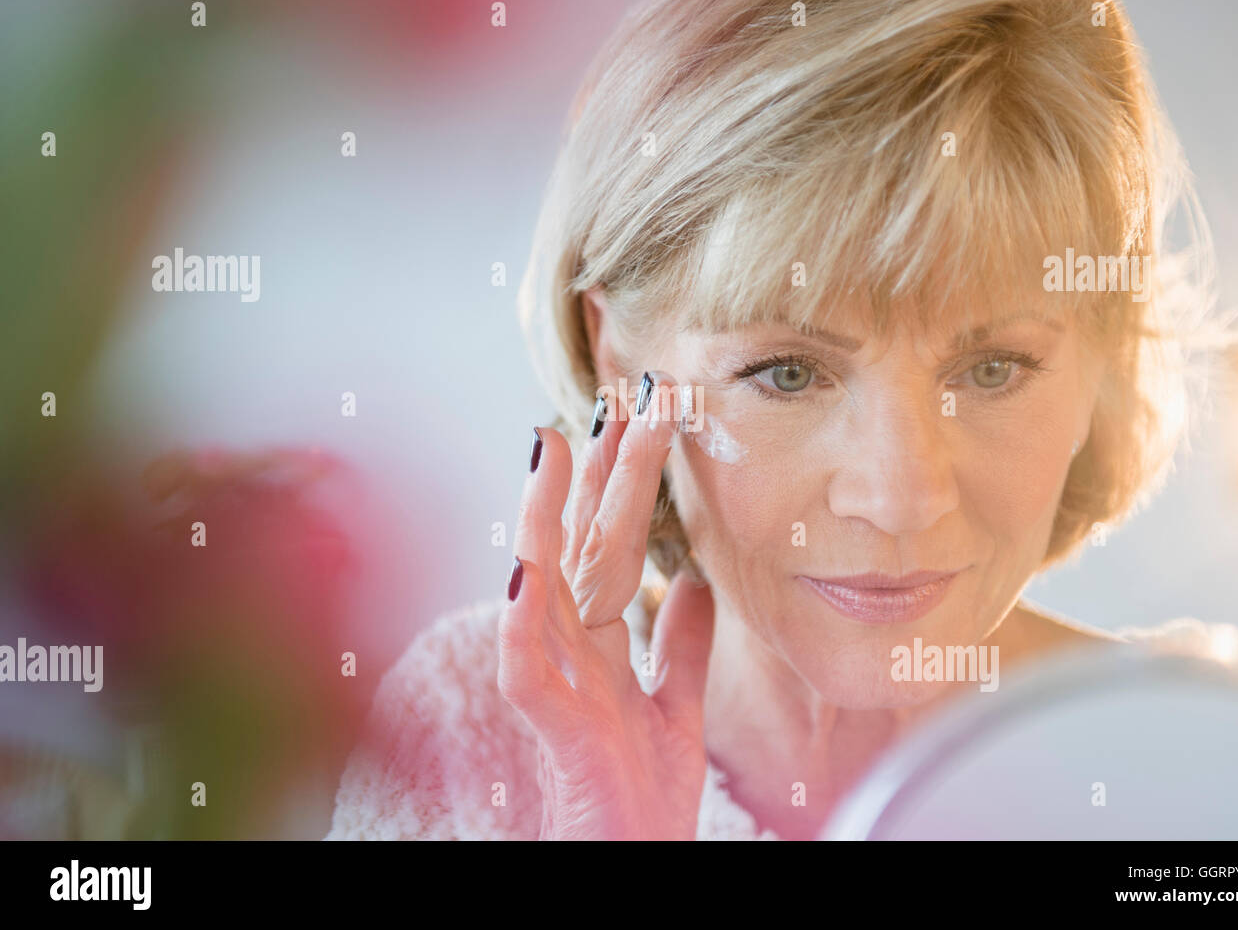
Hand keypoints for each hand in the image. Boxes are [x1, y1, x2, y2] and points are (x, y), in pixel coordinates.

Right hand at [498, 372, 716, 839]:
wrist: (632, 865)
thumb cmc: (643, 797)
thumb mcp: (678, 707)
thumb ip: (682, 645)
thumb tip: (696, 583)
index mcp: (600, 640)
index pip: (613, 541)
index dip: (628, 478)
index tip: (646, 410)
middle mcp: (570, 648)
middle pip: (586, 542)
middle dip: (603, 468)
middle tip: (624, 391)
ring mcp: (555, 682)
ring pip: (545, 583)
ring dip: (546, 514)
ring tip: (551, 444)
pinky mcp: (552, 727)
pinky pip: (525, 669)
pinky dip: (522, 622)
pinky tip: (525, 571)